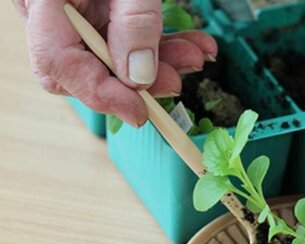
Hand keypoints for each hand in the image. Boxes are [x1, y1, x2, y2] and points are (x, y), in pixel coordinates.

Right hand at [12, 0, 216, 126]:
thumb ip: (134, 21)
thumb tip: (137, 77)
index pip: (60, 63)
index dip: (102, 94)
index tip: (140, 112)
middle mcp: (49, 7)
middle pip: (84, 67)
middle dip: (137, 82)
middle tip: (177, 83)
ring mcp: (72, 8)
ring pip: (110, 56)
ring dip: (159, 64)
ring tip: (195, 56)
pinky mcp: (96, 7)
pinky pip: (123, 37)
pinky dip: (159, 45)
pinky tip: (192, 45)